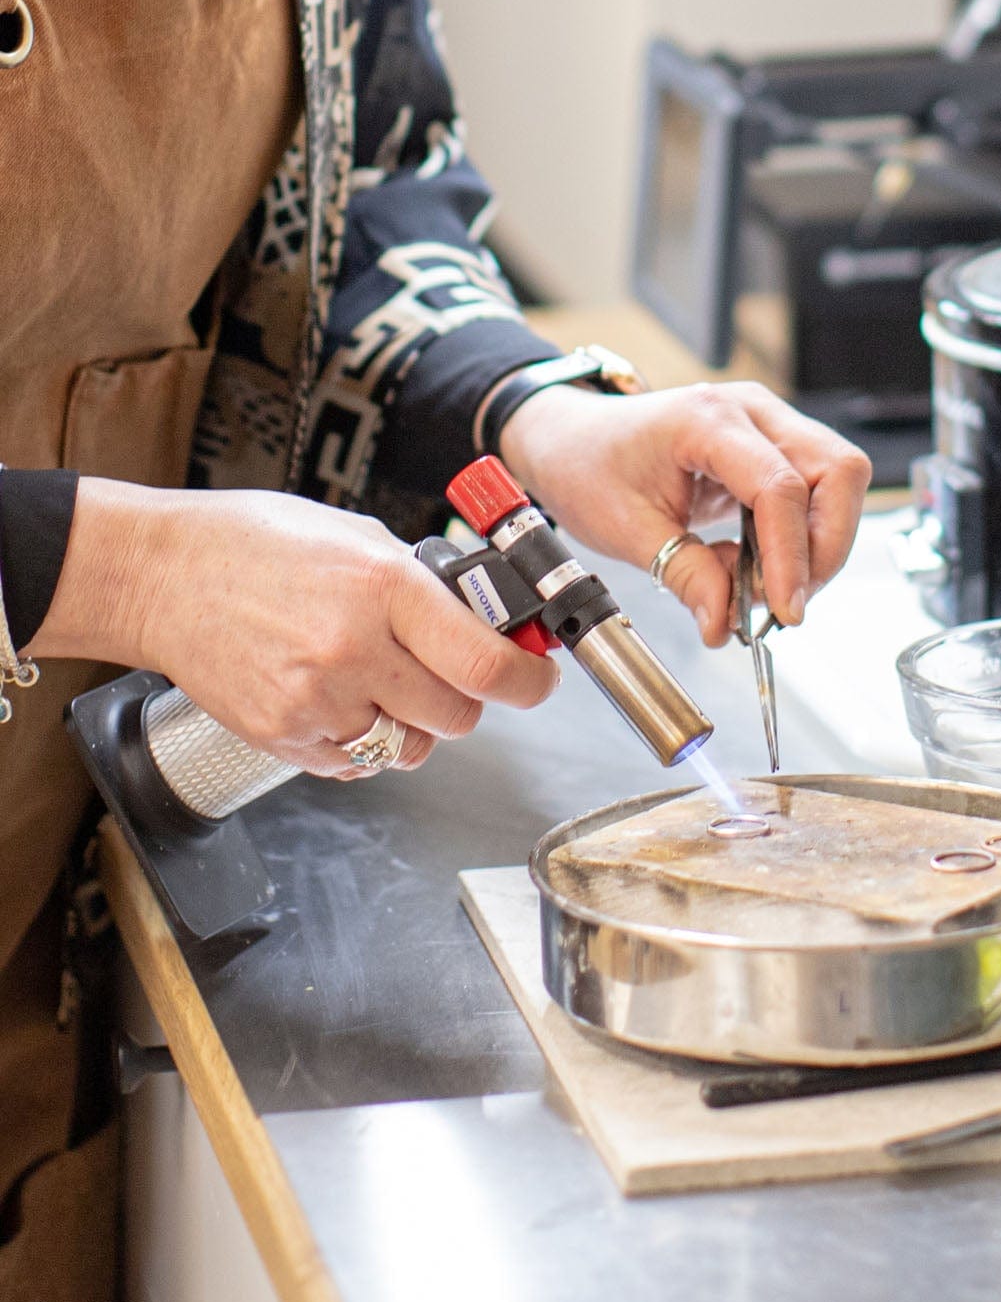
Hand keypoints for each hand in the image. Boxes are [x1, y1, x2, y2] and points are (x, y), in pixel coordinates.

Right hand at [32, 479, 559, 776]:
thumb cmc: (259, 544)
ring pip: (410, 748)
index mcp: (385, 589)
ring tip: (382, 683)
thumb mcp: (359, 538)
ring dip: (414, 726)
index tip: (537, 680)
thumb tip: (487, 621)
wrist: (162, 574)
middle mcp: (354, 650)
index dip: (528, 682)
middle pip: (458, 717)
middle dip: (467, 701)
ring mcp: (315, 700)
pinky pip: (356, 762)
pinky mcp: (283, 735)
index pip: (485, 664)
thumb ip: (425, 586)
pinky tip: (338, 697)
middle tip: (448, 675)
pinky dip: (361, 741)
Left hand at [499, 382, 871, 645]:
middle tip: (787, 602)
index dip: (791, 556)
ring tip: (771, 588)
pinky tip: (762, 566)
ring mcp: (769, 424)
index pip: (780, 487)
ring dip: (820, 544)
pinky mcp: (774, 447)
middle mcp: (751, 411)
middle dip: (825, 548)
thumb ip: (685, 575)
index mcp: (707, 420)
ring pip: (840, 480)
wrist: (574, 440)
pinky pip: (817, 491)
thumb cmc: (590, 465)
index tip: (785, 610)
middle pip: (837, 471)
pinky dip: (802, 538)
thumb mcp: (627, 530)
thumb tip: (726, 623)